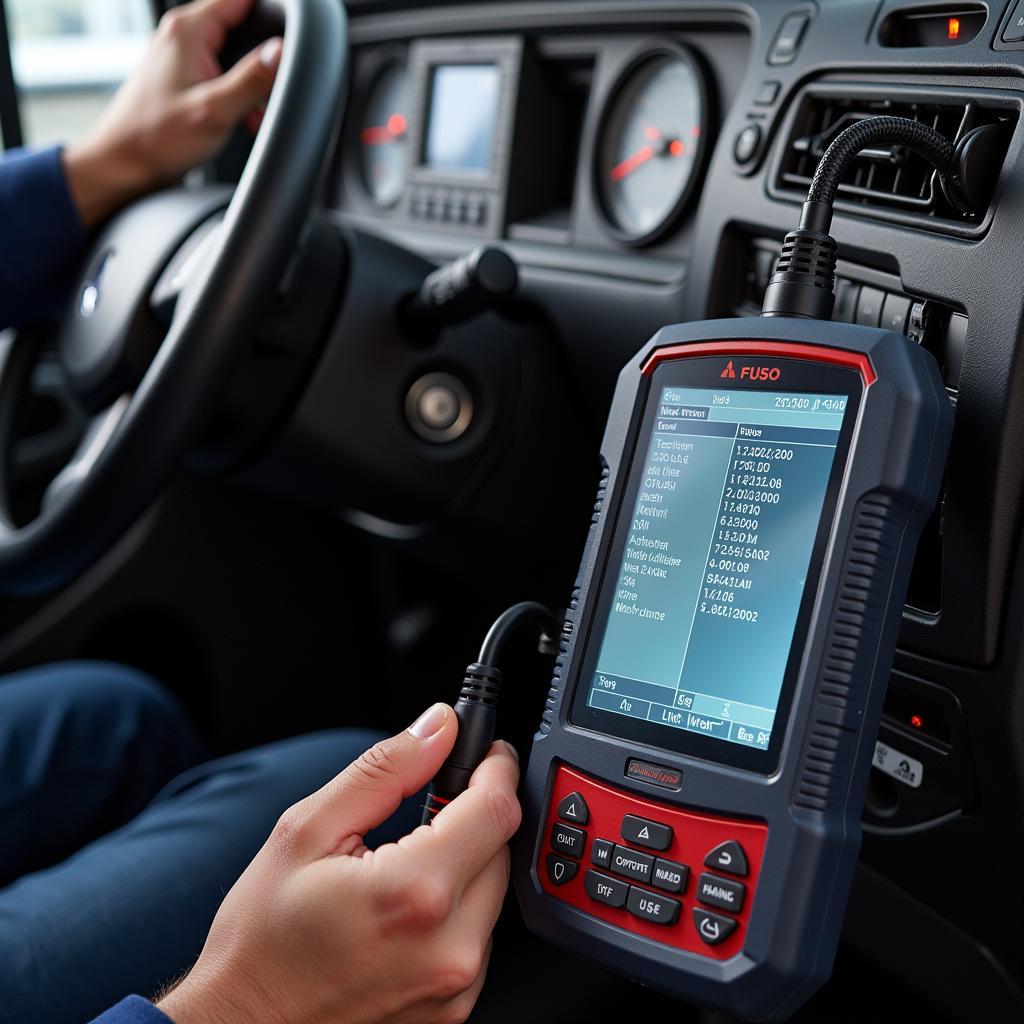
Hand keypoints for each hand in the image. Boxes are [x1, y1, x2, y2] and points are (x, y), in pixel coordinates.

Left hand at [63, 0, 281, 227]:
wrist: (125, 163)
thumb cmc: (157, 138)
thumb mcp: (214, 110)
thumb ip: (251, 79)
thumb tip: (281, 51)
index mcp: (189, 30)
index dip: (271, 16)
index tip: (286, 46)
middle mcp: (183, 34)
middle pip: (242, 26)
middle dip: (262, 60)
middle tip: (265, 94)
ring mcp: (182, 54)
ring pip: (234, 53)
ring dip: (250, 82)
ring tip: (250, 112)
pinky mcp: (184, 75)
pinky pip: (222, 72)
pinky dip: (237, 93)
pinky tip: (238, 117)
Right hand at [157, 704, 521, 1023]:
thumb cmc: (261, 940)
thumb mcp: (307, 830)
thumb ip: (385, 770)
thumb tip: (437, 729)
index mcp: (413, 892)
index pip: (496, 808)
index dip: (496, 767)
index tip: (487, 751)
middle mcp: (447, 946)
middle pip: (500, 848)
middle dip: (473, 815)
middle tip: (427, 807)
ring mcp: (453, 986)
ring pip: (493, 891)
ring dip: (466, 862)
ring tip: (402, 863)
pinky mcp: (453, 1009)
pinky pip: (479, 935)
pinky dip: (456, 909)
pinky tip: (406, 908)